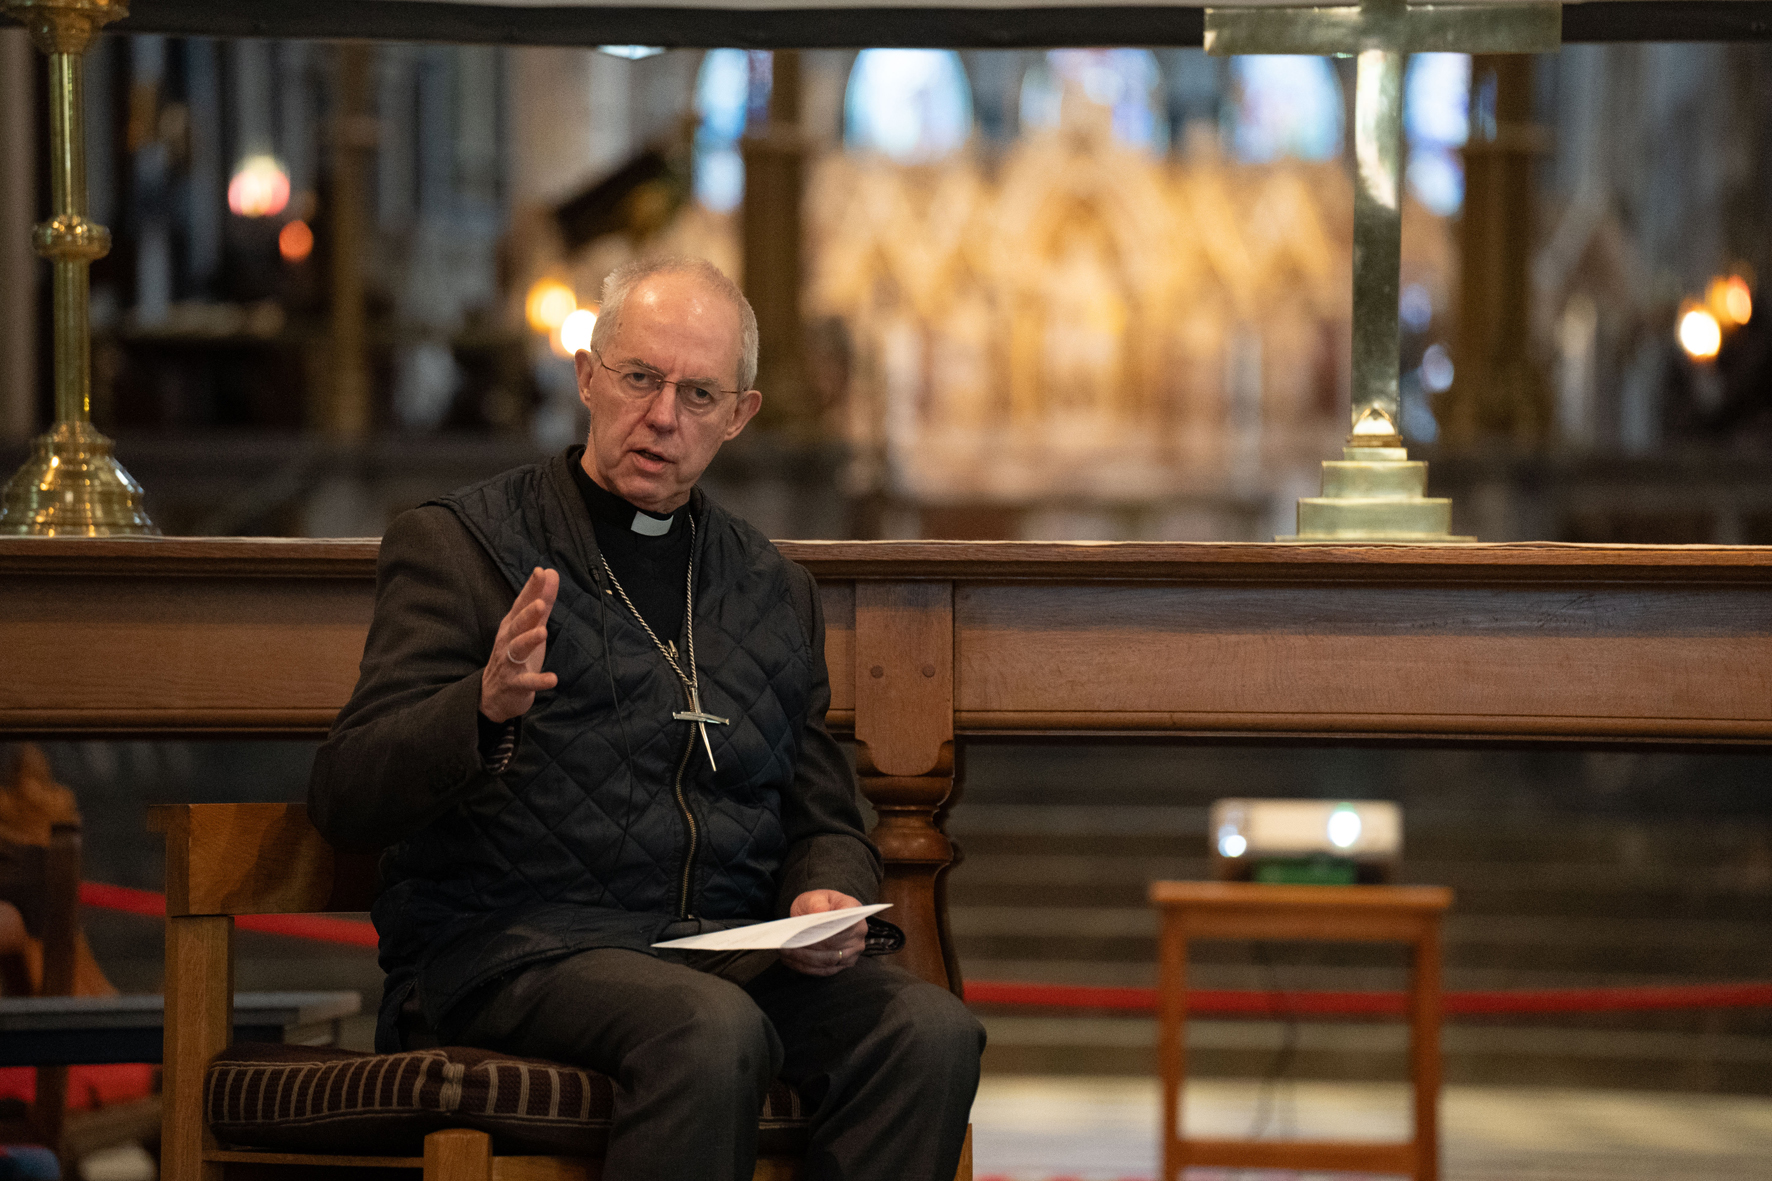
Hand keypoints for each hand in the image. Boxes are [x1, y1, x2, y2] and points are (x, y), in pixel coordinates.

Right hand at [480, 567, 559, 723]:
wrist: (494, 694)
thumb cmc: (515, 654)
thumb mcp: (530, 626)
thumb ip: (542, 601)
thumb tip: (551, 573)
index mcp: (512, 625)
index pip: (522, 604)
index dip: (531, 589)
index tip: (541, 572)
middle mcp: (508, 641)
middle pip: (517, 625)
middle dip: (527, 614)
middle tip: (540, 604)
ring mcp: (509, 663)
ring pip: (517, 650)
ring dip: (529, 641)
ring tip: (542, 633)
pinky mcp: (515, 684)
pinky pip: (526, 682)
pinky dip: (538, 681)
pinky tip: (552, 679)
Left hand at [779, 890, 866, 976]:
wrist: (820, 915)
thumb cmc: (818, 905)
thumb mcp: (815, 896)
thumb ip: (817, 903)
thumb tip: (819, 913)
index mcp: (855, 912)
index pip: (843, 925)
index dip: (824, 931)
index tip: (803, 932)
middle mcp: (858, 935)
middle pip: (834, 946)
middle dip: (809, 946)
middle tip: (787, 944)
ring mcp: (852, 953)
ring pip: (827, 961)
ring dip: (804, 958)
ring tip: (784, 951)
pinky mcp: (842, 966)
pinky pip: (823, 971)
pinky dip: (805, 967)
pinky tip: (790, 960)